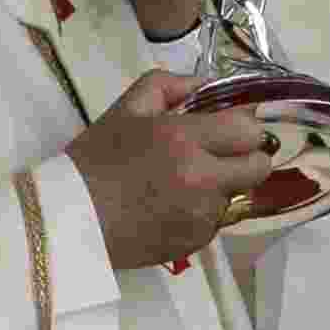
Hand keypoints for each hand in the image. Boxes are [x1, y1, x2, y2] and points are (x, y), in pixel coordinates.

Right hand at [65, 68, 274, 270]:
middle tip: (220, 154)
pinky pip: (216, 221)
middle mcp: (202, 179)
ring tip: (184, 183)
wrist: (71, 217)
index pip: (249, 131)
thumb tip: (206, 86)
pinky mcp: (196, 243)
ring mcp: (201, 215)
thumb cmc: (95, 158)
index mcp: (184, 139)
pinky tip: (171, 206)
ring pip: (238, 195)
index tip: (229, 126)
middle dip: (246, 156)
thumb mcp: (126, 109)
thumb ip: (169, 86)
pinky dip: (203, 212)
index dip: (244, 127)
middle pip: (258, 167)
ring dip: (222, 186)